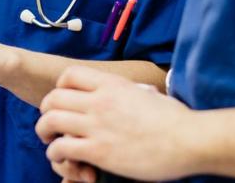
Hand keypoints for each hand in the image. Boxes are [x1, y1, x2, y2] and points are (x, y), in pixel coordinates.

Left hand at [37, 66, 198, 181]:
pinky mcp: (98, 151)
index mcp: (113, 84)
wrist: (189, 140)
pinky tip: (66, 159)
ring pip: (50, 121)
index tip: (64, 100)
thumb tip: (136, 93)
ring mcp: (97, 125)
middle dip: (46, 111)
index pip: (69, 75)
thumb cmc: (177, 120)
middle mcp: (100, 101)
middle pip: (53, 98)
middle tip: (51, 123)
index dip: (60, 87)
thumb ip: (134, 92)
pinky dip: (56, 154)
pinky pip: (61, 148)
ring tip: (51, 140)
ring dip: (45, 132)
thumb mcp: (150, 94)